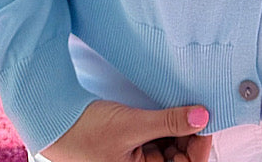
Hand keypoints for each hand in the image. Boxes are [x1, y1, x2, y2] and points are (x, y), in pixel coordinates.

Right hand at [38, 99, 211, 161]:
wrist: (56, 120)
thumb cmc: (87, 131)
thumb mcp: (132, 125)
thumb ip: (168, 122)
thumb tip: (202, 116)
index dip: (198, 147)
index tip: (205, 121)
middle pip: (179, 159)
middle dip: (189, 136)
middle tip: (194, 108)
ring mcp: (138, 160)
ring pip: (170, 148)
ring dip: (178, 129)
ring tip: (180, 105)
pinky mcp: (133, 146)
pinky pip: (158, 139)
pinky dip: (165, 125)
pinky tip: (168, 109)